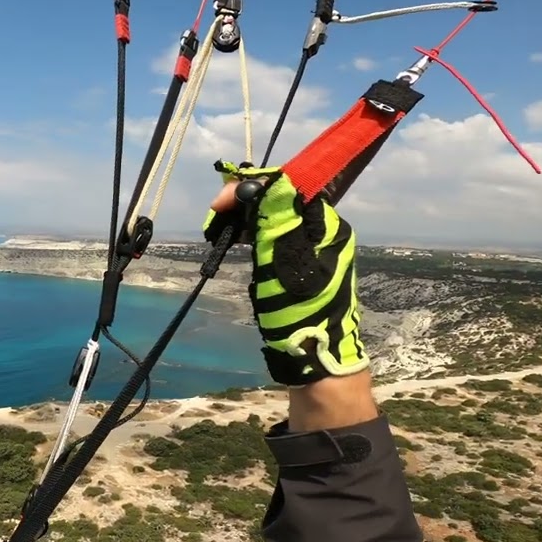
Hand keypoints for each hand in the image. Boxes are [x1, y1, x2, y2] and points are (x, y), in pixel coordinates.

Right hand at [203, 161, 367, 386]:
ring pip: (275, 219)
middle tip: (215, 221)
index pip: (287, 187)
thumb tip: (269, 182)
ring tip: (220, 233)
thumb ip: (276, 220)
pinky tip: (238, 245)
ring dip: (246, 220)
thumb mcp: (282, 264)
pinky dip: (254, 236)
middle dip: (244, 204)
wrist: (314, 360)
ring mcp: (315, 250)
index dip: (251, 188)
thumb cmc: (299, 313)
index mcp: (326, 228)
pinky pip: (276, 238)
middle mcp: (324, 233)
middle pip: (281, 200)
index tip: (219, 204)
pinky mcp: (304, 266)